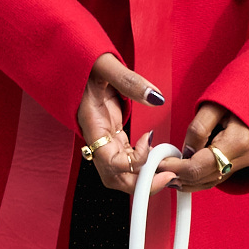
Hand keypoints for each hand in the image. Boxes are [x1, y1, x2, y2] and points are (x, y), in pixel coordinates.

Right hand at [76, 52, 164, 194]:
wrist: (78, 65)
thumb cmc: (84, 64)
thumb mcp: (105, 66)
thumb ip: (129, 81)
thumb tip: (155, 98)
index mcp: (91, 125)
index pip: (110, 162)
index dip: (133, 162)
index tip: (150, 140)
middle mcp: (97, 139)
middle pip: (116, 178)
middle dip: (142, 184)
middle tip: (170, 176)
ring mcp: (104, 141)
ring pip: (122, 173)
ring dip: (145, 176)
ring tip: (168, 167)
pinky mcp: (113, 138)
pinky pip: (128, 160)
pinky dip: (144, 163)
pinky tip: (159, 155)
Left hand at [156, 98, 248, 192]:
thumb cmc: (239, 93)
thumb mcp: (213, 104)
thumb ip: (197, 129)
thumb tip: (185, 152)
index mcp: (239, 141)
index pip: (200, 166)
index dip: (175, 167)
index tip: (158, 163)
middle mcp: (246, 157)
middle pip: (204, 178)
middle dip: (178, 176)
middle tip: (157, 168)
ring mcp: (247, 162)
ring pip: (210, 182)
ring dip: (186, 180)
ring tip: (167, 171)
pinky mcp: (244, 164)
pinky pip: (217, 177)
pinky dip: (198, 178)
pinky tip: (183, 173)